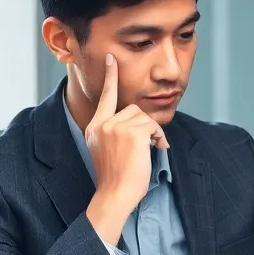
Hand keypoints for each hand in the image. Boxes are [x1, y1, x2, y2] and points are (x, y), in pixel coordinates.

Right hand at [85, 53, 168, 243]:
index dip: (109, 77)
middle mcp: (103, 124)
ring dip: (153, 133)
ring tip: (152, 150)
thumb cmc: (116, 179)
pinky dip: (159, 138)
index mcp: (95, 127)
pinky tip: (156, 150)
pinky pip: (152, 126)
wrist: (114, 195)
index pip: (104, 97)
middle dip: (145, 126)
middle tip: (152, 145)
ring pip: (144, 118)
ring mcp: (115, 127)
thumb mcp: (108, 151)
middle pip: (133, 110)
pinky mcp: (131, 132)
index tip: (111, 59)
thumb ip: (116, 133)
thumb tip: (140, 125)